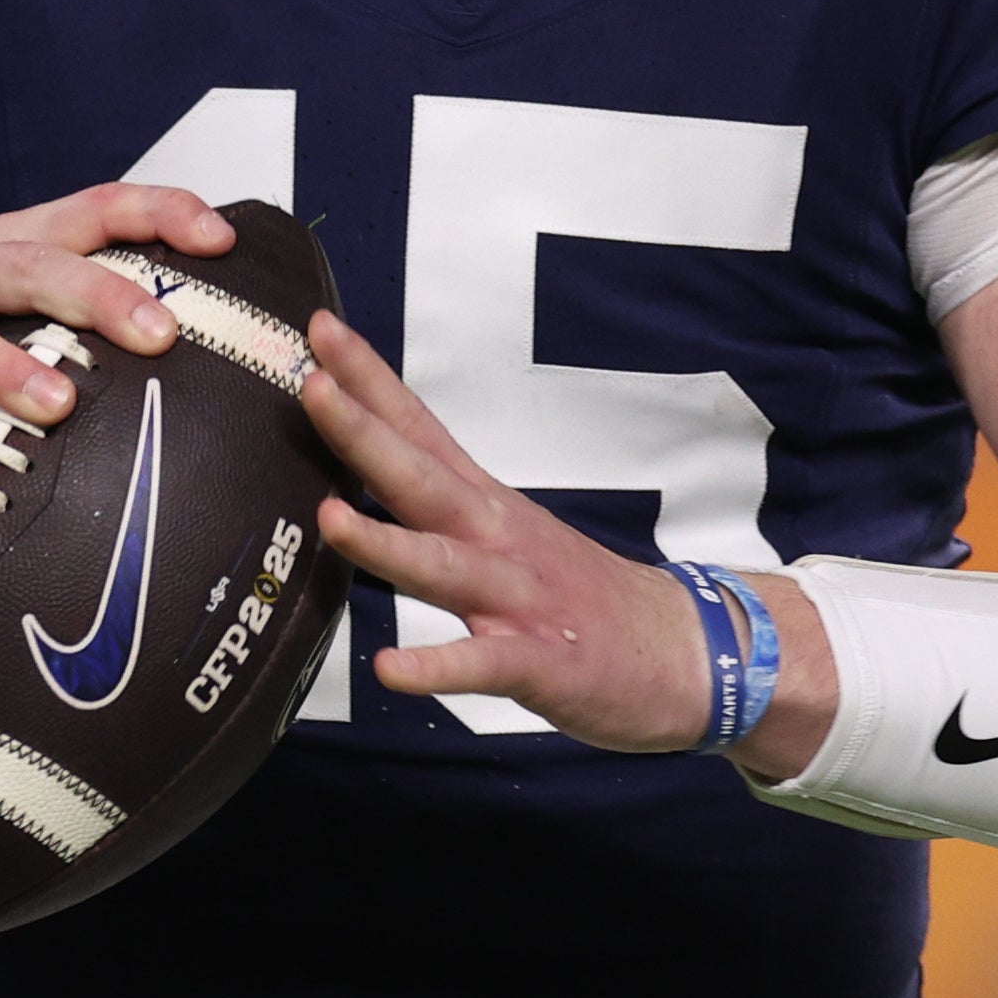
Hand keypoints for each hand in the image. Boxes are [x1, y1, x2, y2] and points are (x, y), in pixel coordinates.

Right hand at [0, 185, 237, 605]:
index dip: (156, 213)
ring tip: (60, 406)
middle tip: (159, 334)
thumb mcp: (14, 343)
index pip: (89, 211)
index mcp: (7, 252)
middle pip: (32, 263)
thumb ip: (84, 340)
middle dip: (99, 294)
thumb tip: (210, 369)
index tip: (220, 238)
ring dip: (10, 368)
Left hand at [302, 312, 758, 754]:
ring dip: (387, 544)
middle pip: (423, 479)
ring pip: (444, 566)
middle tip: (311, 385)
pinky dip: (436, 668)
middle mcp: (498, 538)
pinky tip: (390, 667)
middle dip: (365, 432)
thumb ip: (440, 503)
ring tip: (331, 518)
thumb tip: (359, 468)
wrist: (686, 652)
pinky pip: (483, 664)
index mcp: (486, 505)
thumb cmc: (579, 596)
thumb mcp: (509, 532)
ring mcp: (521, 598)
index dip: (370, 379)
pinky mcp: (541, 661)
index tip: (320, 329)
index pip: (420, 428)